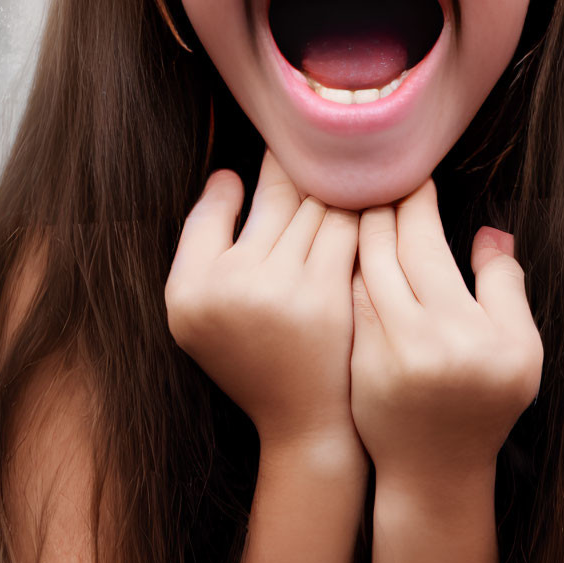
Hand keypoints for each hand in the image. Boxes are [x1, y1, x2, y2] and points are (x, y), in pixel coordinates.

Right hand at [165, 150, 360, 452]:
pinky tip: (375, 195)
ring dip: (337, 183)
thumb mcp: (199, 309)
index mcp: (188, 288)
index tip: (278, 149)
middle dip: (304, 167)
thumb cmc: (252, 354)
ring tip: (353, 162)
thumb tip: (228, 173)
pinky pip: (344, 228)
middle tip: (326, 145)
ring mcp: (279, 289)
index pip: (217, 203)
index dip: (254, 171)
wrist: (303, 417)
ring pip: (315, 206)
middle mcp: (228, 284)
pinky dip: (359, 209)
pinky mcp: (326, 295)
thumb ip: (204, 238)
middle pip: (277, 196)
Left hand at [349, 179, 541, 486]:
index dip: (416, 203)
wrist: (435, 470)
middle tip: (380, 177)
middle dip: (380, 206)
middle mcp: (414, 337)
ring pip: (359, 270)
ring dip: (358, 230)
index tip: (416, 178)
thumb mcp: (522, 349)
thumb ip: (506, 286)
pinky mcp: (352, 361)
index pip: (426, 243)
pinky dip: (347, 265)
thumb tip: (489, 231)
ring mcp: (376, 350)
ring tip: (360, 200)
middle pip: (384, 249)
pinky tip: (347, 245)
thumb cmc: (487, 405)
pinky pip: (347, 299)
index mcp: (460, 327)